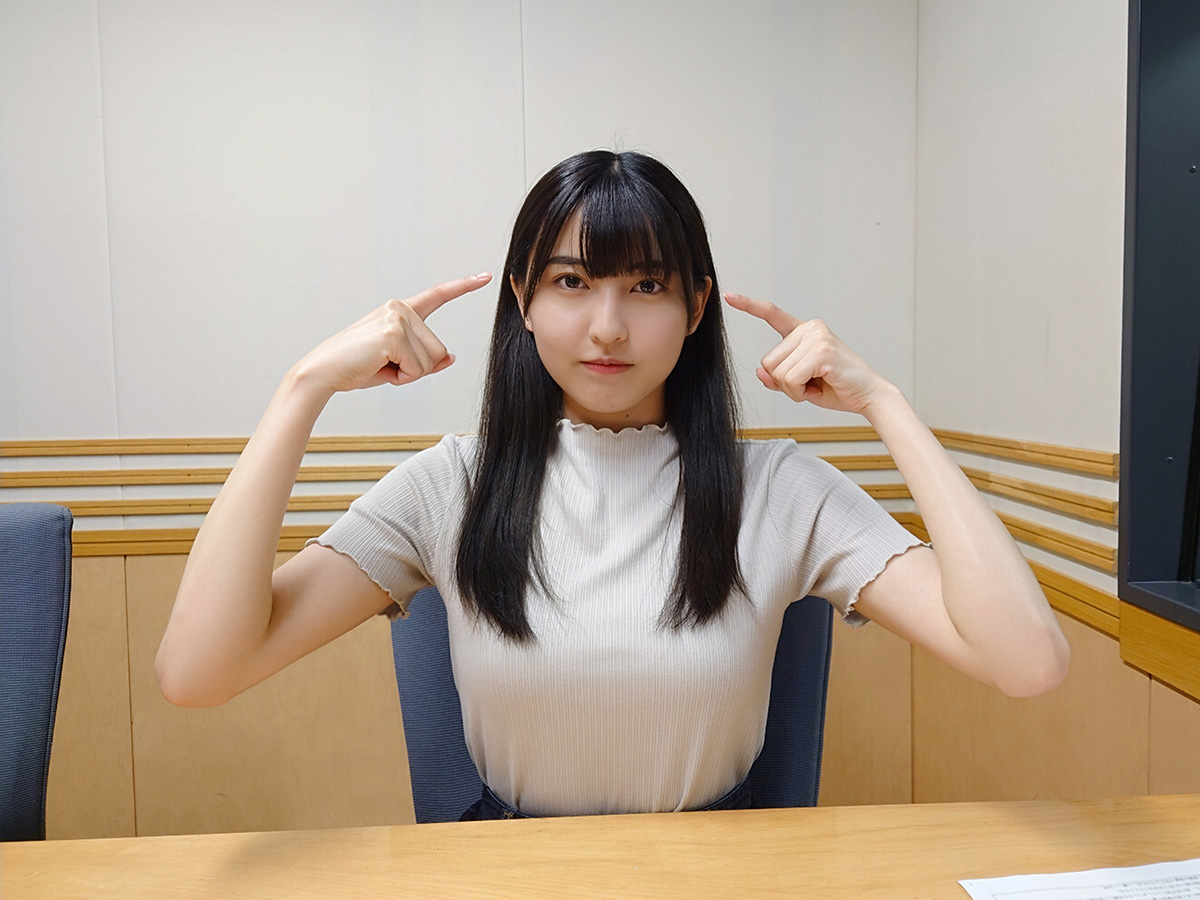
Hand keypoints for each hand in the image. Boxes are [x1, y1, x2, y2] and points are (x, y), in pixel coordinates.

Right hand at [292, 273, 491, 395]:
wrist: (324, 373)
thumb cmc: (358, 367)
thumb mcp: (399, 364)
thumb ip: (426, 360)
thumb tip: (451, 358)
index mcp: (401, 310)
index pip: (437, 296)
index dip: (464, 286)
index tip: (486, 276)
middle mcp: (400, 308)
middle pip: (439, 349)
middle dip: (416, 369)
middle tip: (384, 365)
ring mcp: (397, 318)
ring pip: (432, 360)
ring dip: (408, 374)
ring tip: (379, 365)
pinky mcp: (393, 333)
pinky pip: (418, 368)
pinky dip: (402, 377)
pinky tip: (378, 367)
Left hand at [724, 292, 892, 415]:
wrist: (869, 396)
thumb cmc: (837, 387)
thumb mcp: (800, 383)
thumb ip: (778, 377)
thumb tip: (760, 372)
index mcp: (804, 331)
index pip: (772, 314)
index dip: (750, 306)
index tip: (729, 296)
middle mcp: (810, 328)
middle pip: (768, 362)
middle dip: (784, 383)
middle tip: (810, 384)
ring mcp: (816, 337)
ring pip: (777, 373)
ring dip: (793, 389)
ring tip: (817, 385)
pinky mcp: (821, 351)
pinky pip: (790, 379)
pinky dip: (800, 392)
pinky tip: (819, 387)